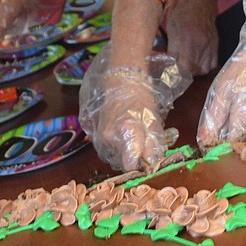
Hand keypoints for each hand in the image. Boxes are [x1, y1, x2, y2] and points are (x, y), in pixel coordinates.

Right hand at [79, 46, 192, 172]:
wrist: (119, 79)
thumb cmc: (140, 98)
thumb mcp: (153, 121)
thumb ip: (154, 144)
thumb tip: (153, 163)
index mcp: (125, 133)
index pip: (130, 165)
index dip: (140, 166)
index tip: (147, 163)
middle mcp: (108, 138)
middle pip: (120, 162)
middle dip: (132, 158)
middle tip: (141, 145)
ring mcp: (97, 135)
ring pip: (111, 155)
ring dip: (121, 151)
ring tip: (130, 135)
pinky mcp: (91, 132)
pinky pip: (103, 146)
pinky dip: (112, 143)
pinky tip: (119, 131)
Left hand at [164, 0, 218, 76]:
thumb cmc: (181, 9)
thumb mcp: (171, 28)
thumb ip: (172, 49)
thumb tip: (169, 66)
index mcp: (187, 43)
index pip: (181, 70)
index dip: (173, 75)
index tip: (166, 75)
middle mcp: (201, 48)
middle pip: (192, 72)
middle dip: (182, 73)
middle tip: (173, 69)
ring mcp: (211, 47)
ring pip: (202, 70)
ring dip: (193, 70)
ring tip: (185, 64)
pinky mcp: (216, 45)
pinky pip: (212, 64)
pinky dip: (204, 65)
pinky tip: (197, 60)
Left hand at [197, 41, 245, 149]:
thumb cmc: (245, 71)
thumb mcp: (223, 90)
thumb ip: (214, 118)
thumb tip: (203, 140)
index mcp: (244, 120)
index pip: (227, 148)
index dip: (215, 148)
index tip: (207, 144)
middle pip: (238, 148)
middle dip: (224, 145)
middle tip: (214, 136)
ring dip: (234, 139)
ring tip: (226, 125)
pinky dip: (244, 133)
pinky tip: (238, 120)